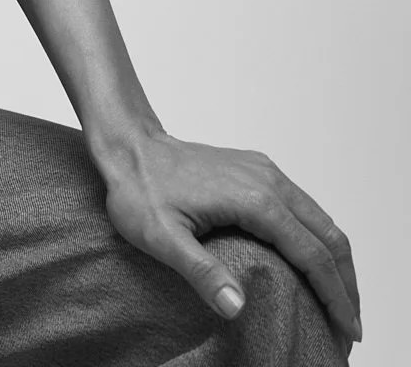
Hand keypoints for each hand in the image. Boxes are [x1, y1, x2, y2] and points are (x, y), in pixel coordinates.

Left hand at [96, 129, 360, 346]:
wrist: (128, 144)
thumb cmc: (139, 189)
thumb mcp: (161, 238)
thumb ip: (201, 272)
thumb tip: (237, 307)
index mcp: (254, 198)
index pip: (313, 255)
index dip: (335, 297)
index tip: (346, 333)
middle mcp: (268, 180)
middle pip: (330, 237)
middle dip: (347, 285)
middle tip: (348, 329)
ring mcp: (265, 171)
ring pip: (322, 220)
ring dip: (337, 263)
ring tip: (339, 305)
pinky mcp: (258, 169)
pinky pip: (304, 207)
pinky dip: (320, 240)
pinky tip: (313, 265)